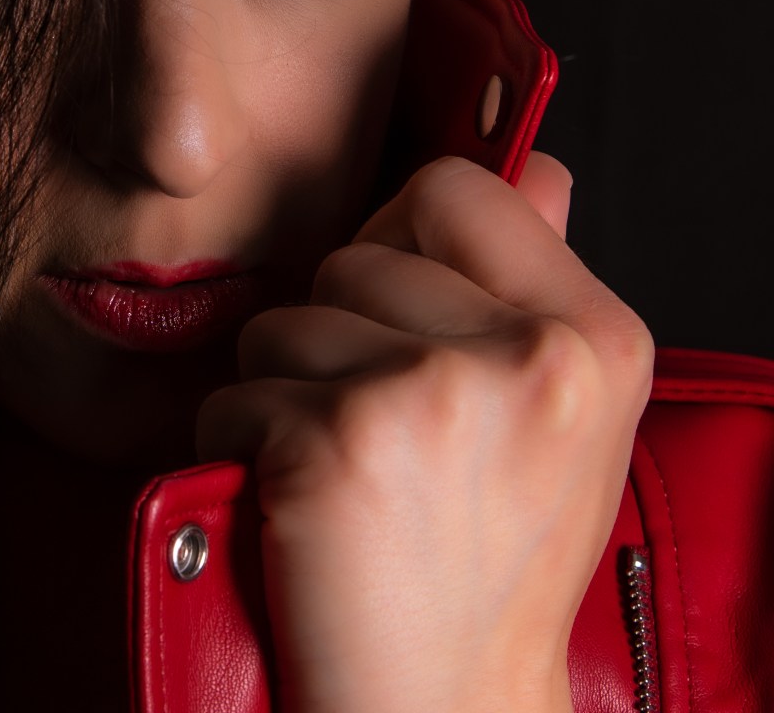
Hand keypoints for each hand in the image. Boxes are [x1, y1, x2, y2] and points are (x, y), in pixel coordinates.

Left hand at [197, 154, 652, 712]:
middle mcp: (527, 359)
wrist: (442, 704)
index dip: (408, 240)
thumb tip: (540, 170)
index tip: (406, 310)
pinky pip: (235, 393)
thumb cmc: (486, 562)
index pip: (457, 190)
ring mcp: (430, 397)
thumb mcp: (551, 413)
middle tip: (384, 432)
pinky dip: (242, 445)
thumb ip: (536, 278)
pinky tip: (299, 506)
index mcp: (592, 339)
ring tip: (348, 473)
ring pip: (283, 322)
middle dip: (340, 334)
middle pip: (355, 255)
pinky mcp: (337, 445)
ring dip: (288, 393)